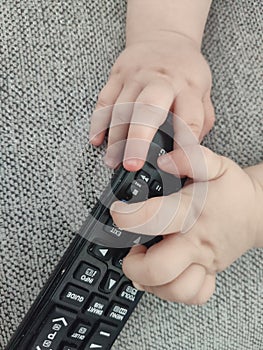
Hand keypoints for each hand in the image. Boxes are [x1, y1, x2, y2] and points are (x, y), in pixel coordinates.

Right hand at [89, 34, 214, 170]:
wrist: (164, 37)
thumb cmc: (185, 70)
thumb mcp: (204, 91)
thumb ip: (201, 121)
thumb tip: (192, 152)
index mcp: (188, 86)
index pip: (190, 119)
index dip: (184, 146)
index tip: (176, 167)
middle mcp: (161, 80)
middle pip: (148, 109)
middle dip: (138, 139)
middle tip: (133, 164)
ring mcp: (137, 76)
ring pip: (122, 108)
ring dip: (115, 138)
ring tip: (113, 161)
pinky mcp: (118, 75)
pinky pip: (105, 100)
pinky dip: (99, 122)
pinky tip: (97, 139)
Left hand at [110, 145, 261, 303]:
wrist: (256, 212)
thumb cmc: (232, 190)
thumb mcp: (215, 164)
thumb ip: (190, 158)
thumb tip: (164, 162)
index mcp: (192, 212)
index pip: (153, 218)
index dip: (127, 216)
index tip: (117, 211)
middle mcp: (196, 242)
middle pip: (159, 269)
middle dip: (133, 265)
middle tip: (131, 250)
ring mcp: (203, 262)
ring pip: (175, 290)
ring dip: (151, 283)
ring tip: (145, 264)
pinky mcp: (209, 273)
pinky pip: (193, 296)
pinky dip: (174, 292)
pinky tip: (166, 276)